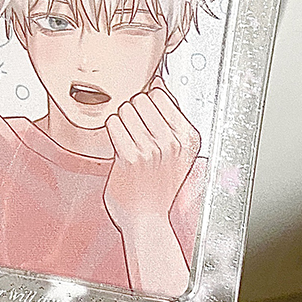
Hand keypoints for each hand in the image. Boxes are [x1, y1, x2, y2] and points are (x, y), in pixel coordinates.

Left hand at [103, 78, 199, 233]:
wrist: (147, 219)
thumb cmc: (159, 183)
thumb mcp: (179, 151)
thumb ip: (172, 117)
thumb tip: (158, 82)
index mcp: (189, 137)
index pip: (162, 93)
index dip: (148, 99)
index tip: (146, 112)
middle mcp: (173, 142)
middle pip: (141, 98)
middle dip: (134, 109)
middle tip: (135, 128)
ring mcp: (152, 149)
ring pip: (125, 109)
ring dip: (121, 120)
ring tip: (128, 138)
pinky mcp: (130, 157)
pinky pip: (113, 123)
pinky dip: (112, 131)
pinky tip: (119, 145)